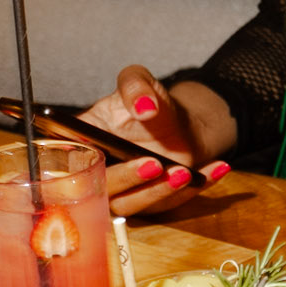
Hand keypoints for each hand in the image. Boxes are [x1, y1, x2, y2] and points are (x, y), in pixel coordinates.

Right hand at [83, 66, 229, 215]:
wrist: (180, 122)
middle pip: (99, 188)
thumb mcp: (140, 81)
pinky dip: (195, 190)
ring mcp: (124, 192)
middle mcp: (98, 172)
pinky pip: (170, 204)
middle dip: (125, 179)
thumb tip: (144, 105)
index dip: (75, 166)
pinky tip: (217, 168)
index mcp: (82, 142)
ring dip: (158, 192)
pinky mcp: (151, 203)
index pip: (67, 161)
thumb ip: (135, 85)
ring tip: (184, 172)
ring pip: (131, 205)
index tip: (99, 155)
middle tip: (153, 164)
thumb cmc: (149, 102)